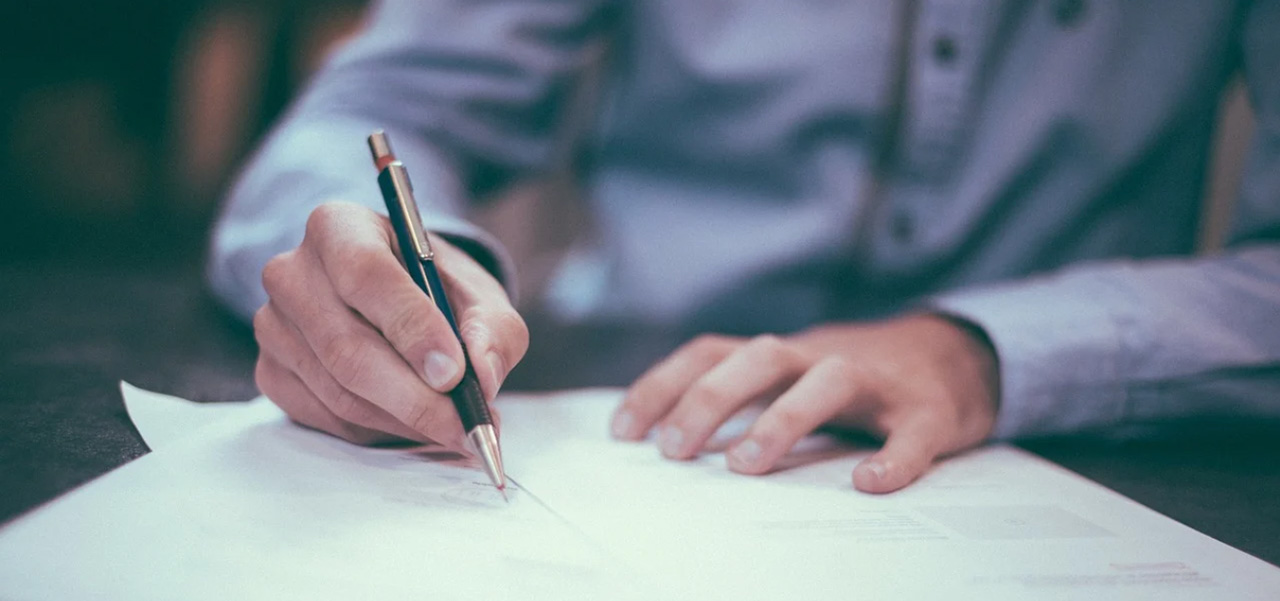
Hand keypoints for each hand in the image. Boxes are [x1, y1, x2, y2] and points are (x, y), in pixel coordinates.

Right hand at [253, 202, 527, 447]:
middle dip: (415, 397)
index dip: (411, 327)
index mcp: (339, 227)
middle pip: (347, 347)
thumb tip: (482, 375)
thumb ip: (492, 329)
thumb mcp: (479, 296)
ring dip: (404, 420)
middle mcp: (292, 272)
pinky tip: (414, 424)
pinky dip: (379, 431)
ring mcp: (273, 325)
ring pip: (339, 391)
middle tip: (465, 425)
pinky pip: (326, 417)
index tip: (453, 373)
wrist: (397, 301)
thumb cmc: (437, 290)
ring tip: (453, 428)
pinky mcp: (271, 372)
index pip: (366, 274)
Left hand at [610, 314, 999, 492]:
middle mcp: (821, 357)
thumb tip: (669, 443)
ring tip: (745, 466)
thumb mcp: (792, 378)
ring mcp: (877, 381)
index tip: (623, 432)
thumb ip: (743, 399)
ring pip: (828, 381)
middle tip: (673, 451)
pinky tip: (870, 483)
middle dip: (710, 399)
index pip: (711, 353)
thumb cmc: (855, 379)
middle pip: (760, 358)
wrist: (956, 355)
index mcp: (782, 355)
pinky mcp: (929, 411)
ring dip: (783, 419)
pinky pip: (912, 432)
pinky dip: (893, 457)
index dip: (663, 385)